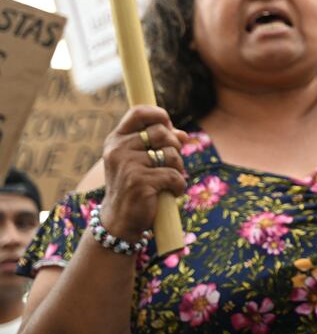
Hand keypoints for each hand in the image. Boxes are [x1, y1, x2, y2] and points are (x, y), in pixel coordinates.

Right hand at [98, 105, 187, 242]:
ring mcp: (127, 165)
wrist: (119, 221)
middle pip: (162, 132)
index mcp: (116, 140)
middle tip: (170, 164)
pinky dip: (179, 186)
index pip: (138, 112)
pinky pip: (174, 176)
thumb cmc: (134, 186)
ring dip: (178, 168)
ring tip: (168, 181)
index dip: (159, 114)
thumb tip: (184, 135)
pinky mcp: (139, 182)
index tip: (168, 125)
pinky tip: (171, 193)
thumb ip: (160, 144)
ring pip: (171, 154)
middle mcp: (118, 149)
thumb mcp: (142, 160)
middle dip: (175, 147)